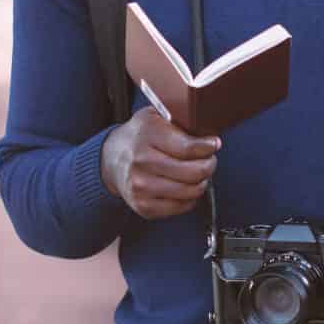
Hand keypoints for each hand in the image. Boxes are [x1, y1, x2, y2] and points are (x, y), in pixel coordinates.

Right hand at [101, 109, 219, 218]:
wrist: (111, 159)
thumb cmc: (139, 136)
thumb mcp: (155, 117)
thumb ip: (180, 121)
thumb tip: (209, 136)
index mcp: (147, 136)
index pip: (189, 148)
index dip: (209, 147)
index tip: (213, 144)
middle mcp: (142, 162)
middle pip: (194, 172)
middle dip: (209, 165)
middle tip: (208, 160)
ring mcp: (142, 186)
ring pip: (191, 191)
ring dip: (201, 182)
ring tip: (196, 172)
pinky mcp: (144, 206)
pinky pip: (182, 206)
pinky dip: (189, 197)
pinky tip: (183, 185)